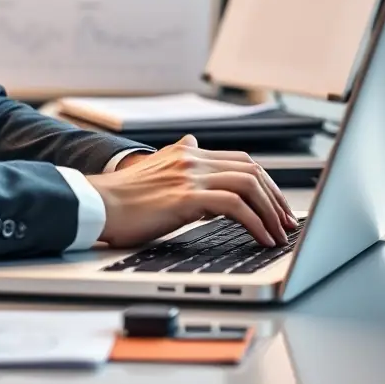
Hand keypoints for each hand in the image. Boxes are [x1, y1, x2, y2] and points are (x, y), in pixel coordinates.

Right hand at [88, 134, 298, 248]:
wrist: (98, 203)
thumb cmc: (122, 197)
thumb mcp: (154, 169)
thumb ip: (177, 158)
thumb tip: (191, 145)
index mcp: (187, 153)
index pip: (240, 160)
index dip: (264, 182)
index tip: (276, 205)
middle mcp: (192, 158)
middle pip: (251, 169)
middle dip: (275, 196)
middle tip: (287, 221)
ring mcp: (189, 175)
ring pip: (248, 184)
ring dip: (271, 211)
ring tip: (280, 234)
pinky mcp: (186, 196)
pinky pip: (234, 205)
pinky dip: (256, 223)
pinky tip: (262, 238)